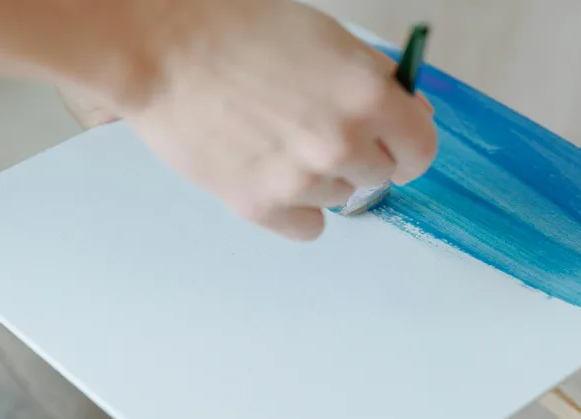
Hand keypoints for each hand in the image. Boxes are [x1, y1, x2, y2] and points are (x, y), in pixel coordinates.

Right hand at [82, 0, 436, 239]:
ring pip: (340, 198)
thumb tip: (413, 115)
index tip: (391, 144)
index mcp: (369, 96)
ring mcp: (302, 180)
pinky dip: (295, 207)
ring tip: (278, 139)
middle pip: (380, 176)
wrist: (159, 47)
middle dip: (360, 155)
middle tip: (317, 128)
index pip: (421, 151)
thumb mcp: (329, 39)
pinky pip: (308, 226)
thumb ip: (380, 81)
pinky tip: (270, 173)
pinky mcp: (262, 207)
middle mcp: (343, 143)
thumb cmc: (237, 30)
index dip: (406, 145)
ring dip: (322, 177)